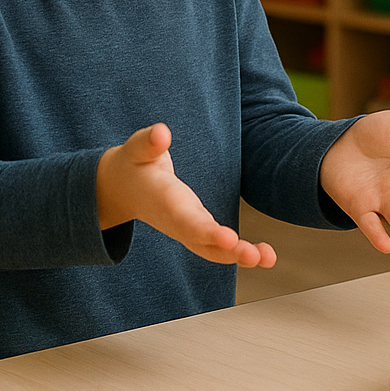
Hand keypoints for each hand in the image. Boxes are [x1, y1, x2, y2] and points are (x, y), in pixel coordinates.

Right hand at [96, 123, 274, 267]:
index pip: (186, 220)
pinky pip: (218, 247)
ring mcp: (186, 229)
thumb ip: (149, 142)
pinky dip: (240, 253)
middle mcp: (176, 221)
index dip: (205, 231)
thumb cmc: (135, 165)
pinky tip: (265, 255)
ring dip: (239, 256)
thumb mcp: (137, 149)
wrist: (121, 188)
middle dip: (228, 250)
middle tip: (254, 256)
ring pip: (212, 250)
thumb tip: (161, 133)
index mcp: (164, 202)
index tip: (228, 237)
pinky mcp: (196, 230)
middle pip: (202, 241)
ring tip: (267, 257)